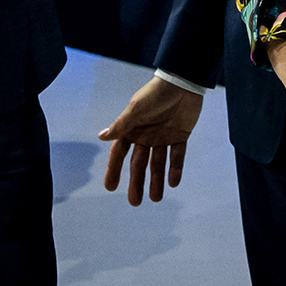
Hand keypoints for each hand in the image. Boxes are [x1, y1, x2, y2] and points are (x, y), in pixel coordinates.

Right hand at [99, 76, 203, 204]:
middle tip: (135, 202)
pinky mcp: (180, 136)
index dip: (114, 170)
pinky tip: (173, 183)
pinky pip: (176, 156)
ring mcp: (163, 137)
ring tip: (156, 199)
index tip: (110, 187)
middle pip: (139, 164)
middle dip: (137, 183)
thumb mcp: (136, 109)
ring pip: (158, 164)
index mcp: (132, 130)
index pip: (120, 154)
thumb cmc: (156, 93)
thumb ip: (121, 125)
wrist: (183, 82)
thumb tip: (101, 137)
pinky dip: (175, 169)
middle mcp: (146, 136)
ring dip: (156, 181)